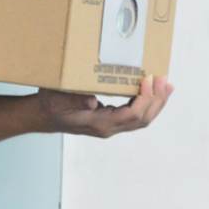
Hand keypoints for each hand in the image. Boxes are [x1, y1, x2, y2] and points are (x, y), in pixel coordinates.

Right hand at [35, 74, 173, 137]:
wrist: (42, 116)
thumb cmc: (48, 105)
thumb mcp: (57, 99)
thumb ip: (74, 99)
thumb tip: (93, 101)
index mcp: (99, 124)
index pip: (132, 115)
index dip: (145, 98)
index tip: (148, 79)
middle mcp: (108, 128)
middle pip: (142, 119)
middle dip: (157, 100)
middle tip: (165, 80)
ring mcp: (110, 127)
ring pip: (141, 119)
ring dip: (156, 103)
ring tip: (167, 86)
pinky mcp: (110, 121)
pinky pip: (135, 116)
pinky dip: (147, 104)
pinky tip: (151, 92)